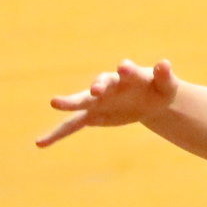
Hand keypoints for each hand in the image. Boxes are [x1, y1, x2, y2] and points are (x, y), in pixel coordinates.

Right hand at [37, 59, 177, 147]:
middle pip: (101, 84)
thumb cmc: (158, 89)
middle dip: (98, 86)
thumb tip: (164, 63)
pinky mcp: (92, 115)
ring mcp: (97, 100)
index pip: (126, 71)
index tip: (125, 68)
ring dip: (69, 102)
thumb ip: (164, 75)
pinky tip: (40, 143)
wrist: (149, 101)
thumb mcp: (166, 84)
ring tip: (54, 102)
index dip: (126, 70)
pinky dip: (57, 134)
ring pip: (81, 101)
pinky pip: (72, 125)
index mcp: (128, 75)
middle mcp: (108, 85)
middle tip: (96, 90)